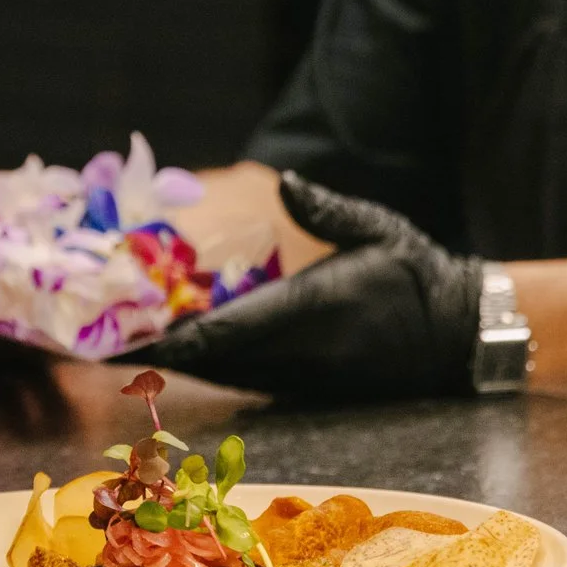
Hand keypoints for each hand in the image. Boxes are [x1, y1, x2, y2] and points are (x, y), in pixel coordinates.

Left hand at [133, 173, 481, 403]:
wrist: (460, 332)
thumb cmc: (416, 272)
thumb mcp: (376, 228)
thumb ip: (326, 209)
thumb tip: (289, 181)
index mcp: (312, 307)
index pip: (230, 326)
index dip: (177, 335)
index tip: (133, 335)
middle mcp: (302, 349)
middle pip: (216, 357)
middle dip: (163, 352)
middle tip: (106, 344)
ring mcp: (306, 373)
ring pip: (229, 372)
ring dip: (183, 363)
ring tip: (130, 349)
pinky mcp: (313, 385)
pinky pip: (251, 379)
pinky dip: (214, 368)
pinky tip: (186, 355)